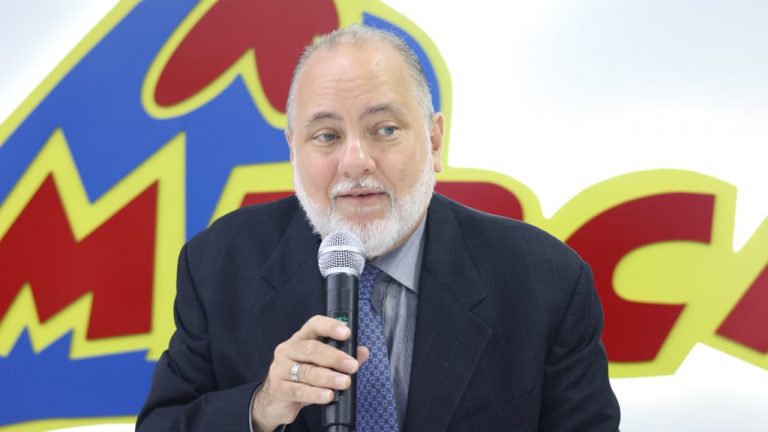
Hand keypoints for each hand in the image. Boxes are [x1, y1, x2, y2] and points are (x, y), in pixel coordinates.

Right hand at [251, 315, 369, 430]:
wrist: (275, 401)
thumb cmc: (302, 378)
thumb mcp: (321, 366)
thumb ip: (342, 357)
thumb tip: (363, 351)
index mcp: (300, 339)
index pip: (313, 325)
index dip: (330, 326)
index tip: (347, 333)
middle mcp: (288, 350)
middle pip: (311, 349)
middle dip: (334, 357)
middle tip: (352, 366)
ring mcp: (280, 369)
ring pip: (306, 371)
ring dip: (328, 377)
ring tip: (344, 383)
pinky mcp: (278, 389)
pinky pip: (298, 390)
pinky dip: (315, 394)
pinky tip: (328, 396)